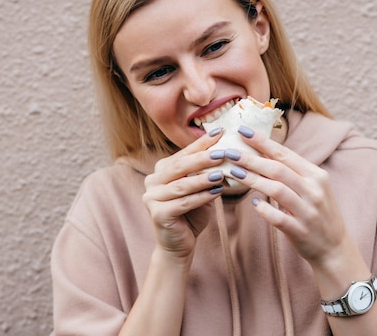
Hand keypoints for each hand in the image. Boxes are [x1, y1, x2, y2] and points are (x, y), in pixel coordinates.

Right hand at [142, 130, 225, 261]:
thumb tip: (225, 151)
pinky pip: (183, 203)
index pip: (184, 153)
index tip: (220, 132)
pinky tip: (217, 193)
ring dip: (203, 179)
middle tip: (222, 152)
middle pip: (180, 166)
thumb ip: (206, 172)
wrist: (178, 245)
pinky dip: (201, 197)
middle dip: (202, 158)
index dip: (202, 143)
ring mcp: (151, 197)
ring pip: (182, 185)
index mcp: (161, 171)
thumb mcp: (200, 189)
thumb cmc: (191, 214)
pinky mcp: (158, 214)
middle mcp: (152, 181)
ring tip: (221, 174)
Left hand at [227, 125, 349, 266]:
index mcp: (316, 175)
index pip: (285, 153)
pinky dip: (265, 210)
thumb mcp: (313, 188)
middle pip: (278, 169)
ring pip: (277, 190)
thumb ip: (292, 172)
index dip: (262, 141)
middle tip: (230, 151)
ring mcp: (308, 211)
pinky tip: (253, 204)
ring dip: (253, 179)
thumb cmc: (318, 214)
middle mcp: (314, 190)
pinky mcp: (300, 231)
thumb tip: (263, 152)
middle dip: (251, 158)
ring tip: (233, 172)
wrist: (336, 249)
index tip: (242, 131)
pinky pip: (279, 218)